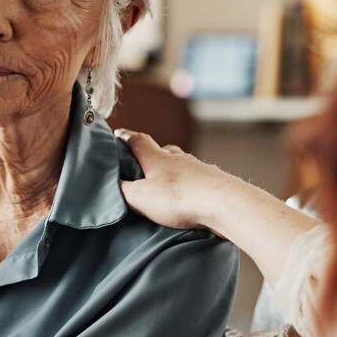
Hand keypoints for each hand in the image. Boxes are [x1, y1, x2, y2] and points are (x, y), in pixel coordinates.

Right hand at [116, 128, 238, 234]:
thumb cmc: (180, 197)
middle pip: (162, 150)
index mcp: (157, 158)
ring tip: (166, 182)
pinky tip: (190, 195)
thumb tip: (112, 184)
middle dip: (152, 154)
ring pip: (181, 164)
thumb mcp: (140, 197)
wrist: (224, 203)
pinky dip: (190, 184)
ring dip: (172, 170)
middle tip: (143, 162)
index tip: (118, 133)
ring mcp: (198, 168)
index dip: (126, 137)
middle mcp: (178, 158)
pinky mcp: (213, 182)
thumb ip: (123, 190)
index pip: (137, 140)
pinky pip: (197, 179)